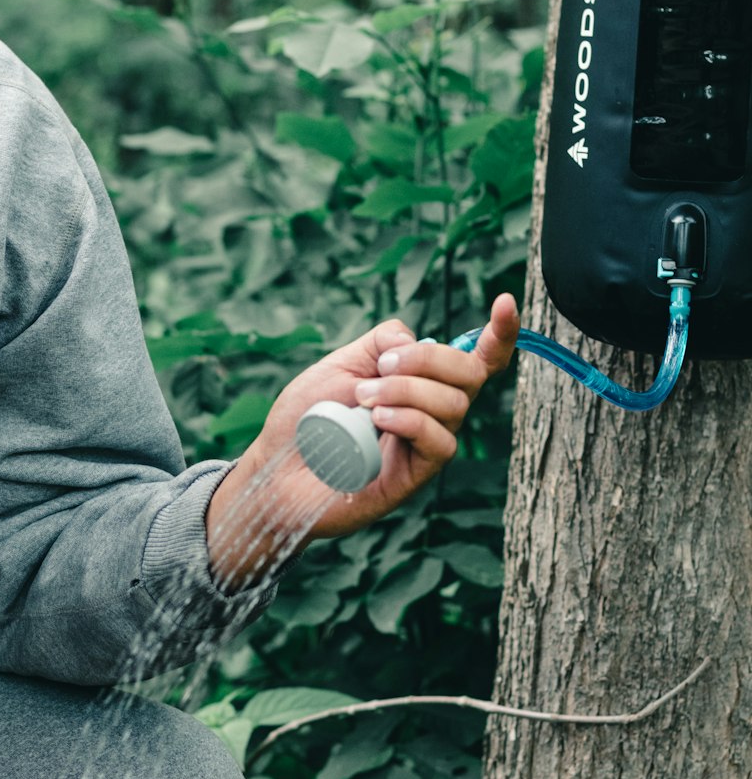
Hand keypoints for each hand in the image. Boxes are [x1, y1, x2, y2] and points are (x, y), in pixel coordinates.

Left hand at [207, 293, 519, 585]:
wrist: (275, 468)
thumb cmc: (305, 419)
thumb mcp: (341, 363)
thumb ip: (382, 342)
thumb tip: (415, 340)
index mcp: (420, 381)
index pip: (476, 358)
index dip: (499, 333)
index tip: (504, 303)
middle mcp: (431, 411)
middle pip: (471, 374)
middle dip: (430, 359)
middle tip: (381, 366)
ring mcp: (426, 444)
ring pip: (455, 404)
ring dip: (408, 389)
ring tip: (363, 399)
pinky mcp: (416, 475)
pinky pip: (440, 440)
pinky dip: (411, 420)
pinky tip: (378, 420)